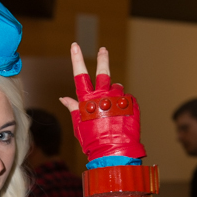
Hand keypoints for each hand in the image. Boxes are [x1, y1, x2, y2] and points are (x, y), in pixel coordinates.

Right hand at [60, 44, 145, 161]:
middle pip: (103, 72)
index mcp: (88, 100)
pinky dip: (123, 105)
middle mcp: (104, 96)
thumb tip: (64, 98)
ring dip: (114, 94)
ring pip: (117, 88)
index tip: (75, 45)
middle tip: (103, 50)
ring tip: (113, 110)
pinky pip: (126, 100)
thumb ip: (74, 108)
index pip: (80, 75)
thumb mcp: (79, 125)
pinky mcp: (131, 103)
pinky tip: (120, 117)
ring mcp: (119, 99)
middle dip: (102, 59)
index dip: (77, 59)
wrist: (114, 151)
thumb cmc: (93, 141)